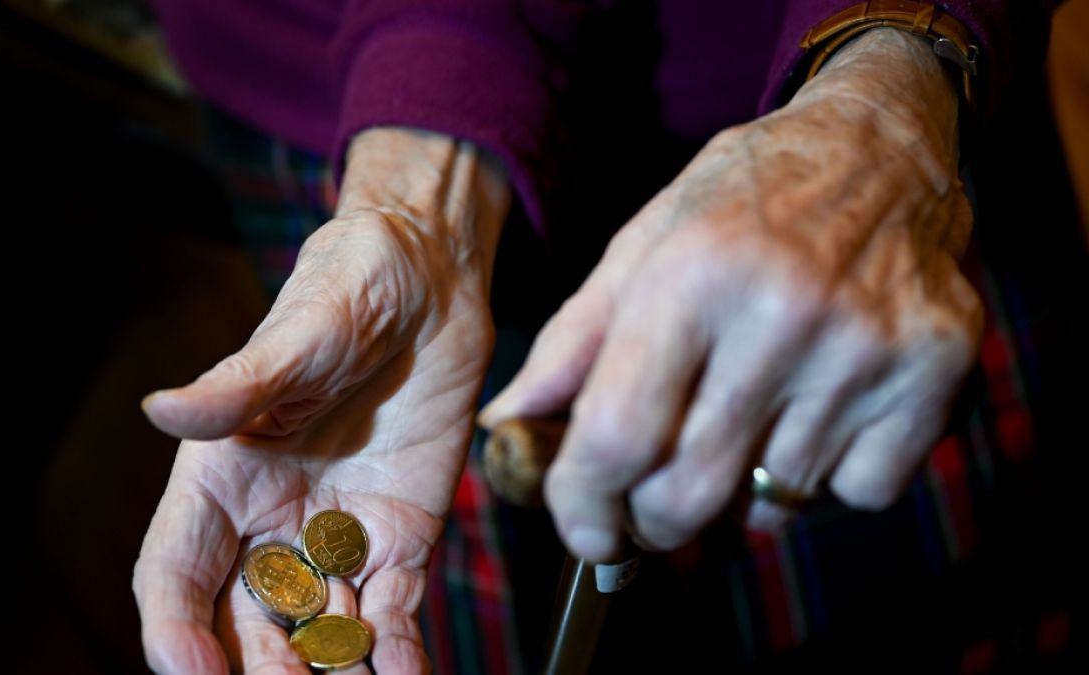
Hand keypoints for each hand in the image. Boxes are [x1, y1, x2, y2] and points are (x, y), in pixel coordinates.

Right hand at [134, 128, 508, 672]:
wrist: (431, 278)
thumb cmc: (347, 289)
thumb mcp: (295, 336)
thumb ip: (236, 387)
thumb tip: (162, 409)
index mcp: (224, 475)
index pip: (177, 572)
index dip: (176, 631)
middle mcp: (274, 516)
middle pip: (246, 618)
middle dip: (259, 669)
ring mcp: (339, 531)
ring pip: (318, 626)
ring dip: (327, 669)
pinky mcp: (403, 532)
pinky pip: (394, 608)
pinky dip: (396, 650)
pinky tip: (404, 673)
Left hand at [480, 29, 982, 561]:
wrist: (882, 147)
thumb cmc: (744, 199)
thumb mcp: (643, 245)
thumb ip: (572, 341)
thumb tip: (507, 424)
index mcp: (691, 274)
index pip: (616, 436)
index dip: (584, 506)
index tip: (584, 532)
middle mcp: (782, 313)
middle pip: (689, 494)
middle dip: (654, 520)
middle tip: (653, 500)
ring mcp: (866, 347)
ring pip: (777, 503)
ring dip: (747, 490)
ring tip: (751, 420)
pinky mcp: (934, 372)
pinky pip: (861, 492)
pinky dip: (830, 478)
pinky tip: (822, 412)